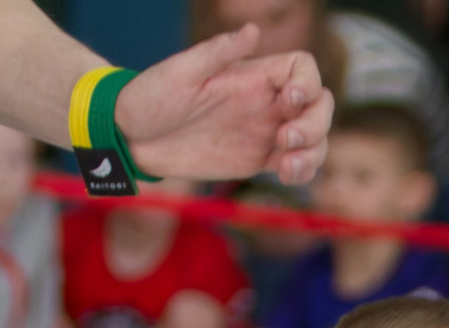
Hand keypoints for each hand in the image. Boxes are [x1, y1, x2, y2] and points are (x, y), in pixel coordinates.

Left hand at [113, 25, 334, 185]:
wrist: (131, 136)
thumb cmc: (151, 96)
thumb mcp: (182, 70)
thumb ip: (219, 51)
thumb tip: (253, 29)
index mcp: (252, 75)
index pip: (302, 70)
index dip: (308, 84)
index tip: (288, 102)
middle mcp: (265, 102)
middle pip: (317, 106)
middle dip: (315, 124)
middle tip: (287, 141)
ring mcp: (263, 132)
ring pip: (312, 139)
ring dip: (314, 153)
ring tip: (288, 167)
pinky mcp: (256, 160)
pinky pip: (293, 165)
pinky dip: (302, 172)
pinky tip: (287, 176)